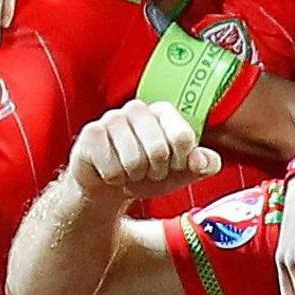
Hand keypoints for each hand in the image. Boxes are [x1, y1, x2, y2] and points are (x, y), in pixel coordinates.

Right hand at [70, 100, 222, 201]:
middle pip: (158, 150)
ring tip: (128, 170)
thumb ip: (204, 165)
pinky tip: (110, 170)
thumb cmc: (148, 173)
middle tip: (147, 170)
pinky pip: (111, 168)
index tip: (172, 164)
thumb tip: (202, 161)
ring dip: (133, 176)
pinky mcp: (90, 133)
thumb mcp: (182, 172)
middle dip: (155, 171)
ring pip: (133, 161)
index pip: (182, 137)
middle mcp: (137, 109)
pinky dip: (113, 178)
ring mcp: (111, 118)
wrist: (109, 186)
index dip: (179, 161)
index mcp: (163, 112)